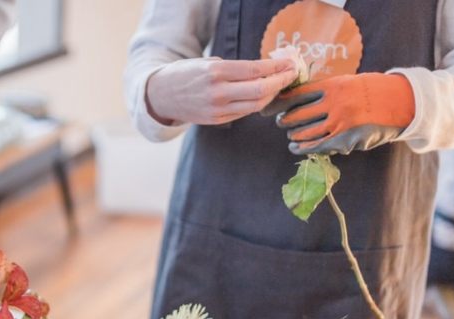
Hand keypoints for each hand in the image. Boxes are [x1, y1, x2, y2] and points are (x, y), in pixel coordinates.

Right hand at [145, 57, 297, 126]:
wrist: (161, 95)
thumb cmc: (186, 74)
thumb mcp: (208, 63)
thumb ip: (234, 68)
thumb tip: (265, 70)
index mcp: (216, 73)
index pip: (255, 70)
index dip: (277, 68)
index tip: (290, 63)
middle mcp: (218, 93)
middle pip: (260, 90)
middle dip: (280, 81)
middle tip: (292, 73)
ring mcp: (217, 110)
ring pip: (255, 105)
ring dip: (271, 94)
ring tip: (280, 84)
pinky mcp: (216, 120)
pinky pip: (243, 112)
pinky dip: (257, 103)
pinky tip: (263, 94)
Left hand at [273, 73, 415, 154]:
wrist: (404, 102)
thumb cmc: (374, 91)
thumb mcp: (349, 82)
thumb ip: (325, 91)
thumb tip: (297, 99)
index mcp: (334, 86)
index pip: (298, 95)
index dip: (279, 103)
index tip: (268, 108)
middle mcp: (335, 104)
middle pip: (297, 116)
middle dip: (285, 121)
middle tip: (280, 122)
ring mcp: (340, 123)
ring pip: (305, 133)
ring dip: (294, 135)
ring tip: (291, 135)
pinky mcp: (347, 140)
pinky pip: (318, 147)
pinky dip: (304, 148)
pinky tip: (295, 148)